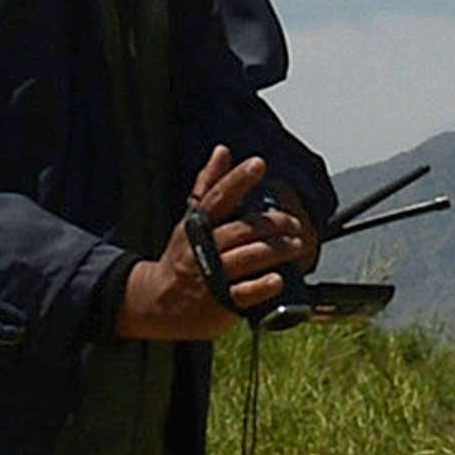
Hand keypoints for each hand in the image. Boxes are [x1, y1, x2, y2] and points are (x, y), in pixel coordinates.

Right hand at [112, 148, 313, 343]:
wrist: (158, 302)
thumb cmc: (182, 256)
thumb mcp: (192, 219)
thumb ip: (209, 186)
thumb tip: (223, 150)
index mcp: (198, 224)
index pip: (218, 197)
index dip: (238, 180)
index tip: (258, 164)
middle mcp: (204, 248)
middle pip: (240, 230)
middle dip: (272, 224)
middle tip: (294, 224)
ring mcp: (211, 276)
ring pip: (246, 258)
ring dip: (274, 250)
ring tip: (296, 245)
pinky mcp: (218, 303)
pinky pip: (242, 294)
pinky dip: (260, 286)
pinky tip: (278, 279)